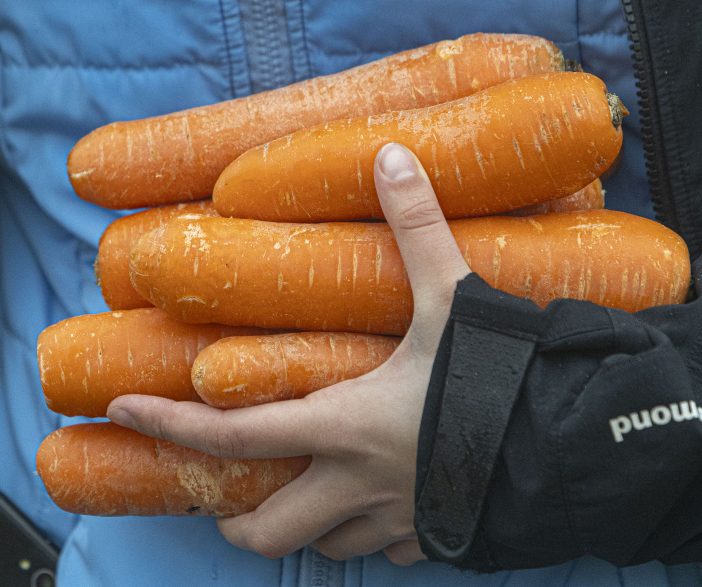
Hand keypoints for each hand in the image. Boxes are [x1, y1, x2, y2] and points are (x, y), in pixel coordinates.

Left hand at [107, 143, 469, 564]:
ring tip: (305, 493)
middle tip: (226, 501)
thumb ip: (417, 228)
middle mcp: (358, 484)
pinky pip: (389, 550)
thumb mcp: (455, 298)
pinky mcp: (437, 540)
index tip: (123, 412)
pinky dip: (372, 532)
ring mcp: (398, 521)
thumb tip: (389, 154)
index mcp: (343, 425)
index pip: (233, 435)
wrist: (579, 451)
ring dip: (308, 525)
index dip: (170, 425)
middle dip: (237, 522)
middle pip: (269, 529)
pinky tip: (383, 504)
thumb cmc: (504, 380)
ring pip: (328, 546)